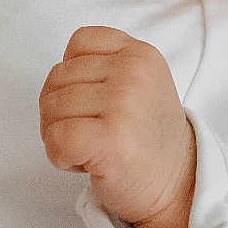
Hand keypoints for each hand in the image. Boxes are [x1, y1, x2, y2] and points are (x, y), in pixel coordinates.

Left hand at [39, 26, 196, 227]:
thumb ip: (104, 65)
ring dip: (60, 135)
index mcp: (140, 54)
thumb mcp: (139, 81)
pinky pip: (56, 137)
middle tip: (92, 131)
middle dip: (62, 109)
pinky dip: (59, 156)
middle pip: (58, 76)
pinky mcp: (111, 140)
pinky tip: (83, 163)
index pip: (79, 42)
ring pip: (51, 107)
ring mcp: (124, 104)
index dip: (74, 75)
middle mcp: (133, 72)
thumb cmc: (146, 137)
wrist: (176, 184)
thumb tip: (57, 75)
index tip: (95, 101)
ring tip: (92, 147)